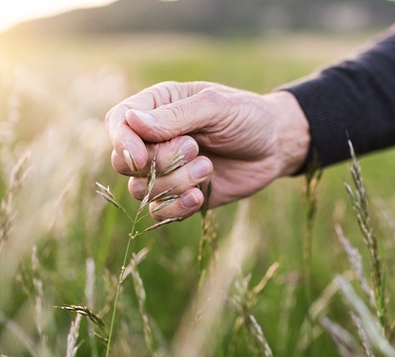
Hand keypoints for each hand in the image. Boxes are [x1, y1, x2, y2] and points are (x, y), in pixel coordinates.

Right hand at [105, 81, 309, 220]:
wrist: (276, 146)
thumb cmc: (248, 117)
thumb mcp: (216, 107)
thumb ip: (176, 115)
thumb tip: (132, 122)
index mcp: (158, 106)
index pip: (118, 122)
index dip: (122, 142)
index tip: (141, 157)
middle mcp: (154, 139)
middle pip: (124, 161)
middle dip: (158, 162)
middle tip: (194, 148)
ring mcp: (165, 169)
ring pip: (141, 190)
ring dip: (174, 183)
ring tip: (208, 168)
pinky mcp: (179, 195)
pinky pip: (159, 212)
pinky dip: (176, 208)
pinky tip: (198, 197)